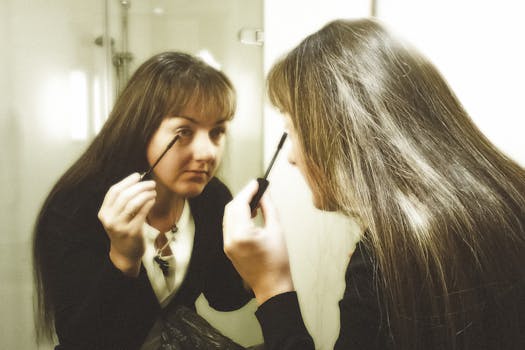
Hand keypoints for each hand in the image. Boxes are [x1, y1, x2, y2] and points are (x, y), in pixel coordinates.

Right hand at [98, 173, 155, 275]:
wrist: (125, 253)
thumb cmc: (123, 230)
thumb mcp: (116, 217)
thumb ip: (122, 202)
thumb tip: (137, 182)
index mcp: (104, 213)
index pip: (114, 191)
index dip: (126, 181)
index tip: (137, 176)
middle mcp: (110, 219)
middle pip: (124, 195)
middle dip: (139, 186)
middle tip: (151, 183)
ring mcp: (120, 226)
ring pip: (133, 203)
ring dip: (145, 194)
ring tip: (153, 191)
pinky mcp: (132, 231)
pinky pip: (141, 213)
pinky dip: (148, 204)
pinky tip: (153, 200)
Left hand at [223, 180, 293, 303]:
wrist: (272, 285)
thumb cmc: (277, 262)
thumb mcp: (277, 230)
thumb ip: (269, 208)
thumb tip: (265, 193)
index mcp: (241, 234)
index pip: (241, 204)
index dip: (249, 190)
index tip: (256, 183)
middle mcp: (230, 239)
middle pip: (231, 208)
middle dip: (242, 196)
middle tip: (256, 190)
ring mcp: (227, 245)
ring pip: (228, 216)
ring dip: (239, 206)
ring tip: (255, 203)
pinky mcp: (228, 248)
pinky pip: (228, 226)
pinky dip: (237, 217)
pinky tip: (249, 216)